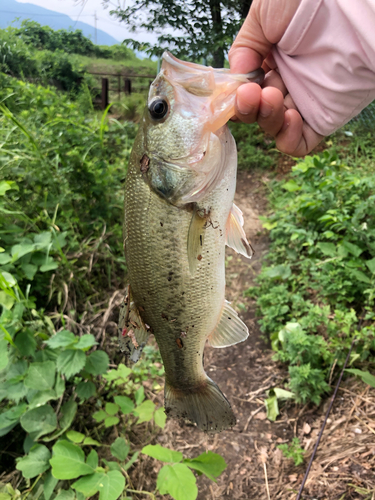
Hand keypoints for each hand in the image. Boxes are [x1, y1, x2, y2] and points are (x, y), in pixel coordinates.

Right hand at [229, 0, 323, 156]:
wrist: (348, 4)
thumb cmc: (306, 0)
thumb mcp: (262, 15)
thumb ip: (244, 49)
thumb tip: (237, 82)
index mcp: (271, 61)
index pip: (247, 92)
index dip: (237, 97)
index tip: (236, 91)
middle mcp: (286, 82)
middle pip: (257, 113)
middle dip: (249, 107)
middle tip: (252, 94)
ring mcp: (304, 100)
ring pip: (274, 128)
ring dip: (266, 119)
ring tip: (272, 97)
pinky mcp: (324, 116)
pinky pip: (300, 143)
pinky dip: (287, 138)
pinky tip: (288, 119)